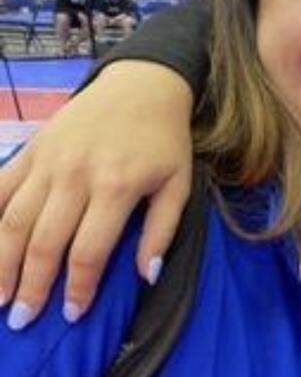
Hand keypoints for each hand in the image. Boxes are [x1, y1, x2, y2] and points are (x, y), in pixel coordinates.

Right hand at [0, 60, 193, 327]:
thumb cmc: (163, 140)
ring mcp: (48, 161)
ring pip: (13, 220)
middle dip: (32, 286)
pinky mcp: (31, 150)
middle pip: (44, 241)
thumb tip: (147, 276)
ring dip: (1, 262)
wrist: (142, 85)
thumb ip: (162, 230)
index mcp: (116, 186)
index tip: (72, 315)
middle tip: (24, 319)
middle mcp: (75, 175)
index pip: (89, 250)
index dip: (79, 287)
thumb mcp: (178, 183)